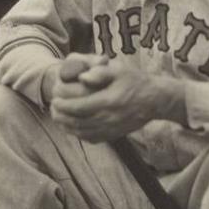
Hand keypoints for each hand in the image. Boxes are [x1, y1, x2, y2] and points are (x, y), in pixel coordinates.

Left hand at [47, 58, 185, 141]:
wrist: (155, 100)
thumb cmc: (136, 81)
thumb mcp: (119, 70)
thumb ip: (100, 71)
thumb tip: (82, 77)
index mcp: (108, 101)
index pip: (78, 107)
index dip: (62, 105)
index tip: (54, 99)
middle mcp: (109, 118)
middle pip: (77, 122)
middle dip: (61, 116)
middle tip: (53, 108)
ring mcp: (111, 129)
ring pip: (82, 132)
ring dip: (67, 126)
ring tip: (58, 117)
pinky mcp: (114, 134)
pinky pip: (92, 138)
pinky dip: (78, 134)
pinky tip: (73, 127)